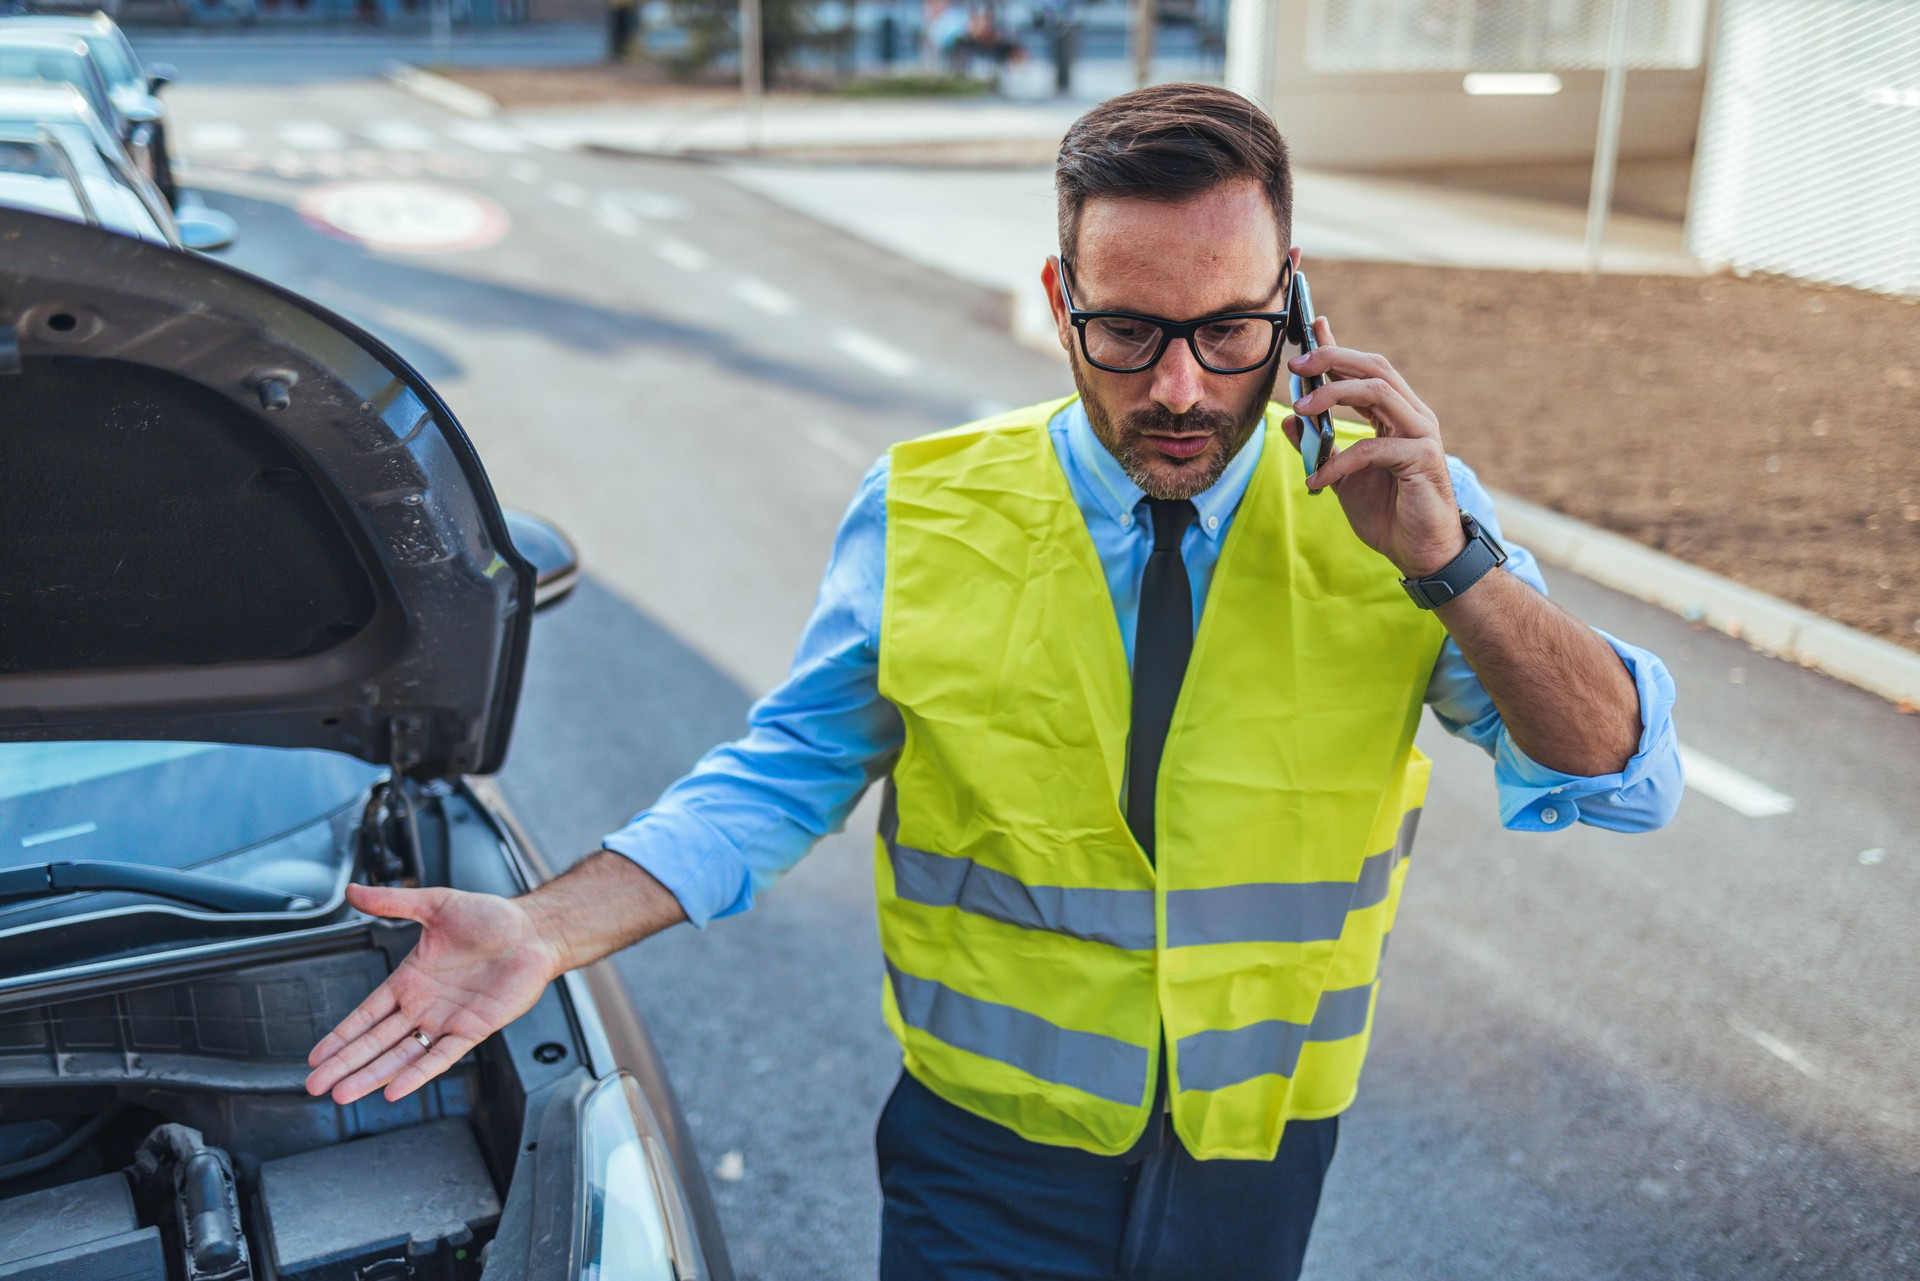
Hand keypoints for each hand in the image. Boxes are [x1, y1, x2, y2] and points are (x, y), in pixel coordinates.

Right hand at [306, 883, 561, 1103]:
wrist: (534, 929)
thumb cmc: (492, 917)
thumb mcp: (435, 904)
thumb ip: (393, 902)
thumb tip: (354, 890)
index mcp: (410, 979)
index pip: (366, 1014)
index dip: (341, 1036)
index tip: (316, 1056)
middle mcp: (424, 1005)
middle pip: (376, 1042)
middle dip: (345, 1064)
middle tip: (315, 1086)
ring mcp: (447, 1020)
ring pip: (401, 1055)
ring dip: (372, 1075)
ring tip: (342, 1094)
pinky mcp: (473, 1029)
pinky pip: (441, 1057)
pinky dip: (418, 1074)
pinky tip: (395, 1090)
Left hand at [1280, 315, 1465, 577]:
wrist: (1420, 553)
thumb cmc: (1387, 512)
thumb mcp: (1340, 475)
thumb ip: (1319, 446)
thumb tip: (1290, 420)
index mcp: (1396, 414)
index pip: (1366, 369)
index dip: (1339, 346)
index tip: (1312, 327)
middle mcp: (1413, 415)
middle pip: (1374, 368)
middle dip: (1334, 358)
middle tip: (1297, 365)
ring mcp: (1421, 434)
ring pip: (1378, 392)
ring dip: (1334, 395)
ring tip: (1301, 409)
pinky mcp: (1422, 458)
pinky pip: (1373, 447)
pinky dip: (1339, 461)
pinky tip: (1317, 479)